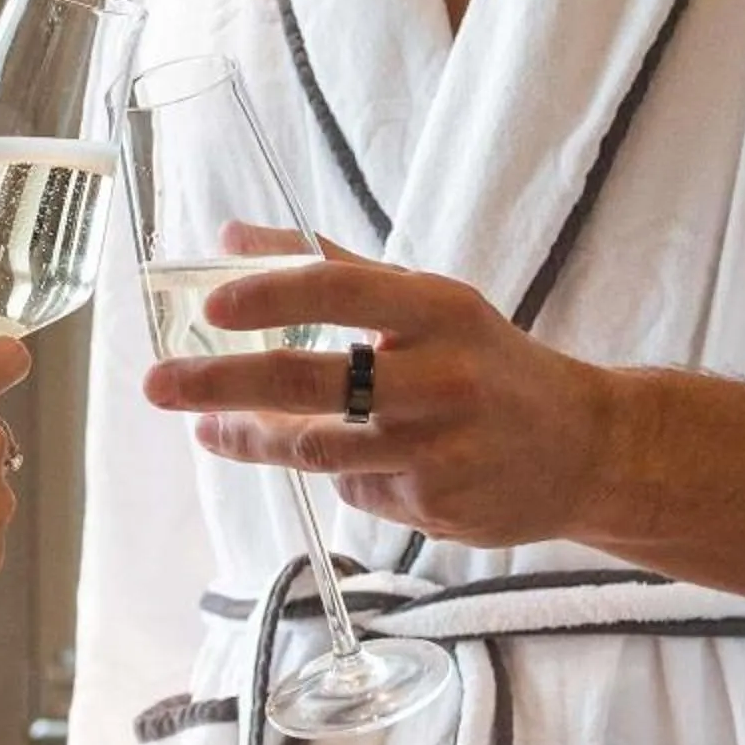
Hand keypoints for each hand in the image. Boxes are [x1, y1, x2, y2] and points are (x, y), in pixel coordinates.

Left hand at [139, 243, 744, 612]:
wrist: (587, 450)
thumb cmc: (488, 363)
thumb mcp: (428, 302)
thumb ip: (331, 266)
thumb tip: (229, 238)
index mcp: (440, 310)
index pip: (344, 291)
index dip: (273, 294)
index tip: (210, 302)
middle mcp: (443, 377)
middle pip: (313, 383)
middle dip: (223, 385)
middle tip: (158, 385)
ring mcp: (442, 448)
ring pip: (319, 448)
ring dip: (251, 440)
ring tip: (207, 429)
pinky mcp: (440, 507)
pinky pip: (357, 490)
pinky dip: (337, 474)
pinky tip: (347, 460)